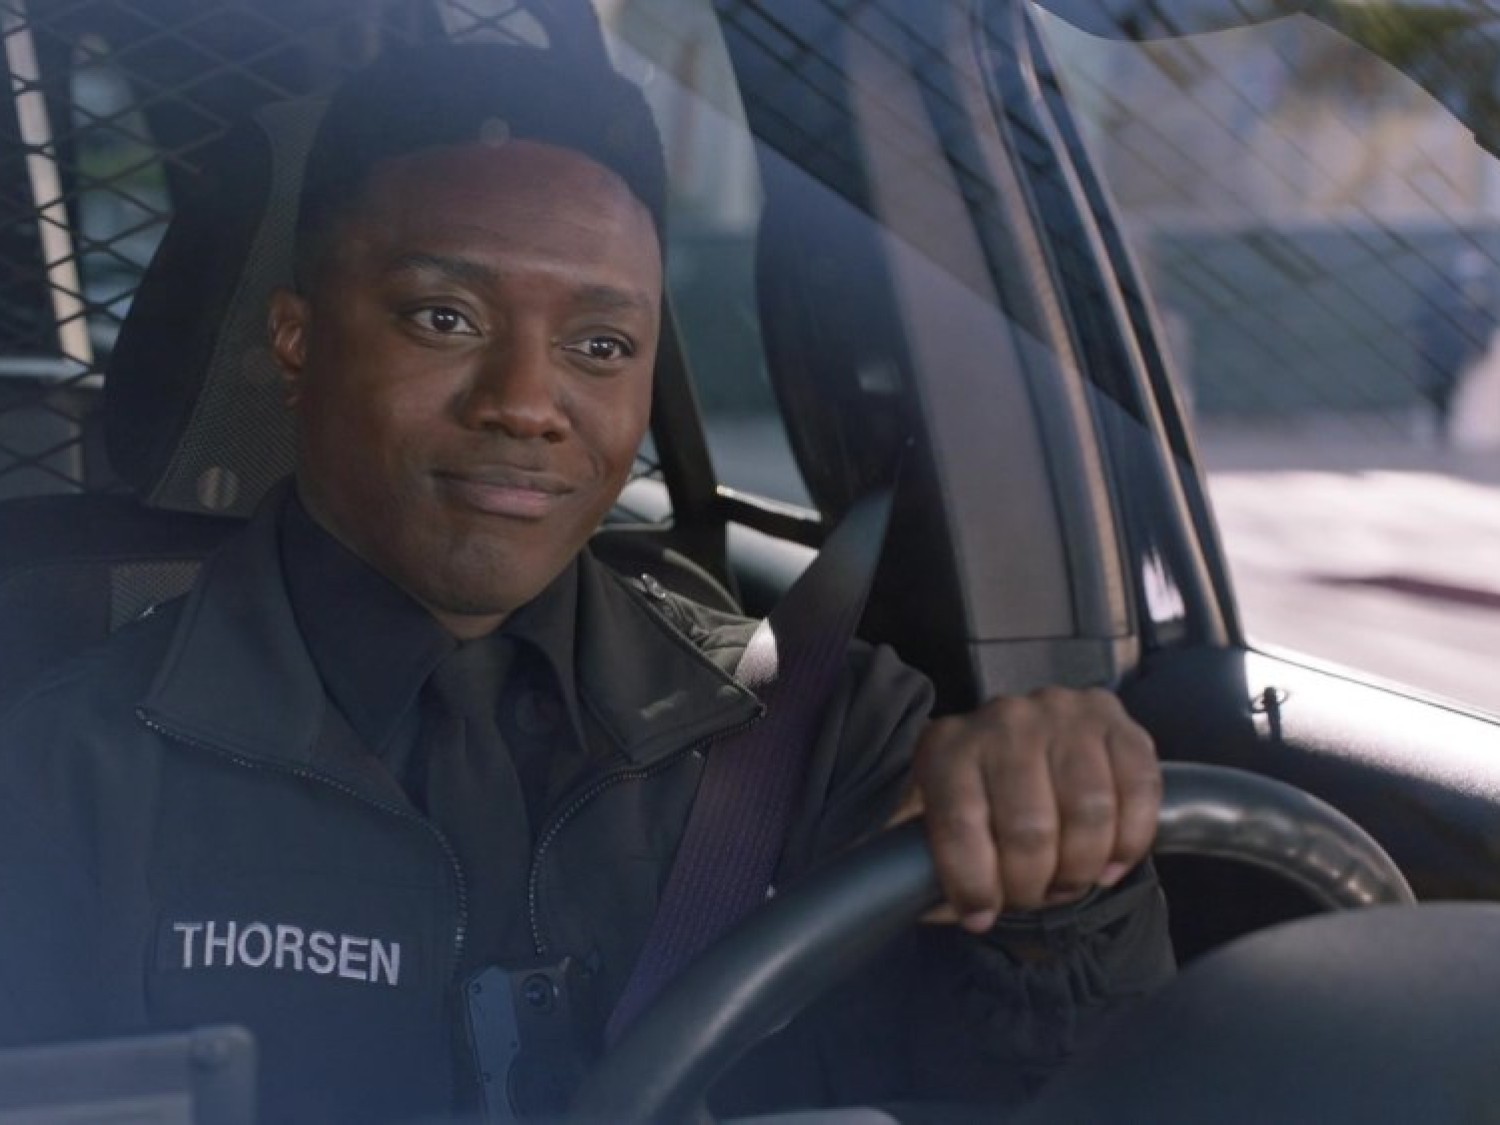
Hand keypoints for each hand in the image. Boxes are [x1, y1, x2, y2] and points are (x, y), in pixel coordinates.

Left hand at [891, 687, 1159, 932]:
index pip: (960, 826)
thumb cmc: (978, 795)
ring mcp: (1063, 714)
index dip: (974, 886)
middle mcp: (1004, 720)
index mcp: (948, 747)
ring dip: (1082, 869)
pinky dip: (1129, 843)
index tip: (980, 916)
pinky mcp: (1114, 720)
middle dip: (1032, 886)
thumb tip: (947, 911)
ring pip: (1089, 814)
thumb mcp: (935, 821)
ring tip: (1068, 880)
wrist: (1023, 737)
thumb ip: (926, 865)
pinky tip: (1110, 862)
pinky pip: (1138, 792)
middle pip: (1030, 829)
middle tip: (1031, 898)